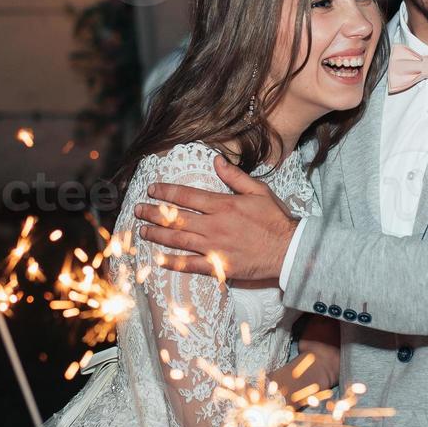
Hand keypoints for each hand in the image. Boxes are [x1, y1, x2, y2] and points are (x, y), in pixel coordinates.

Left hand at [134, 155, 296, 281]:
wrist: (290, 250)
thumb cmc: (276, 220)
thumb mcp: (259, 191)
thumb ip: (235, 176)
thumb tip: (216, 160)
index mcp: (223, 205)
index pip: (187, 196)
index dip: (166, 192)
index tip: (152, 190)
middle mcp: (215, 225)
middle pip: (176, 217)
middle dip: (153, 213)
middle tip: (137, 210)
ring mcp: (215, 247)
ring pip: (178, 239)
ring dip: (157, 234)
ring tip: (142, 231)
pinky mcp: (219, 266)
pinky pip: (191, 265)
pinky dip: (173, 262)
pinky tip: (159, 259)